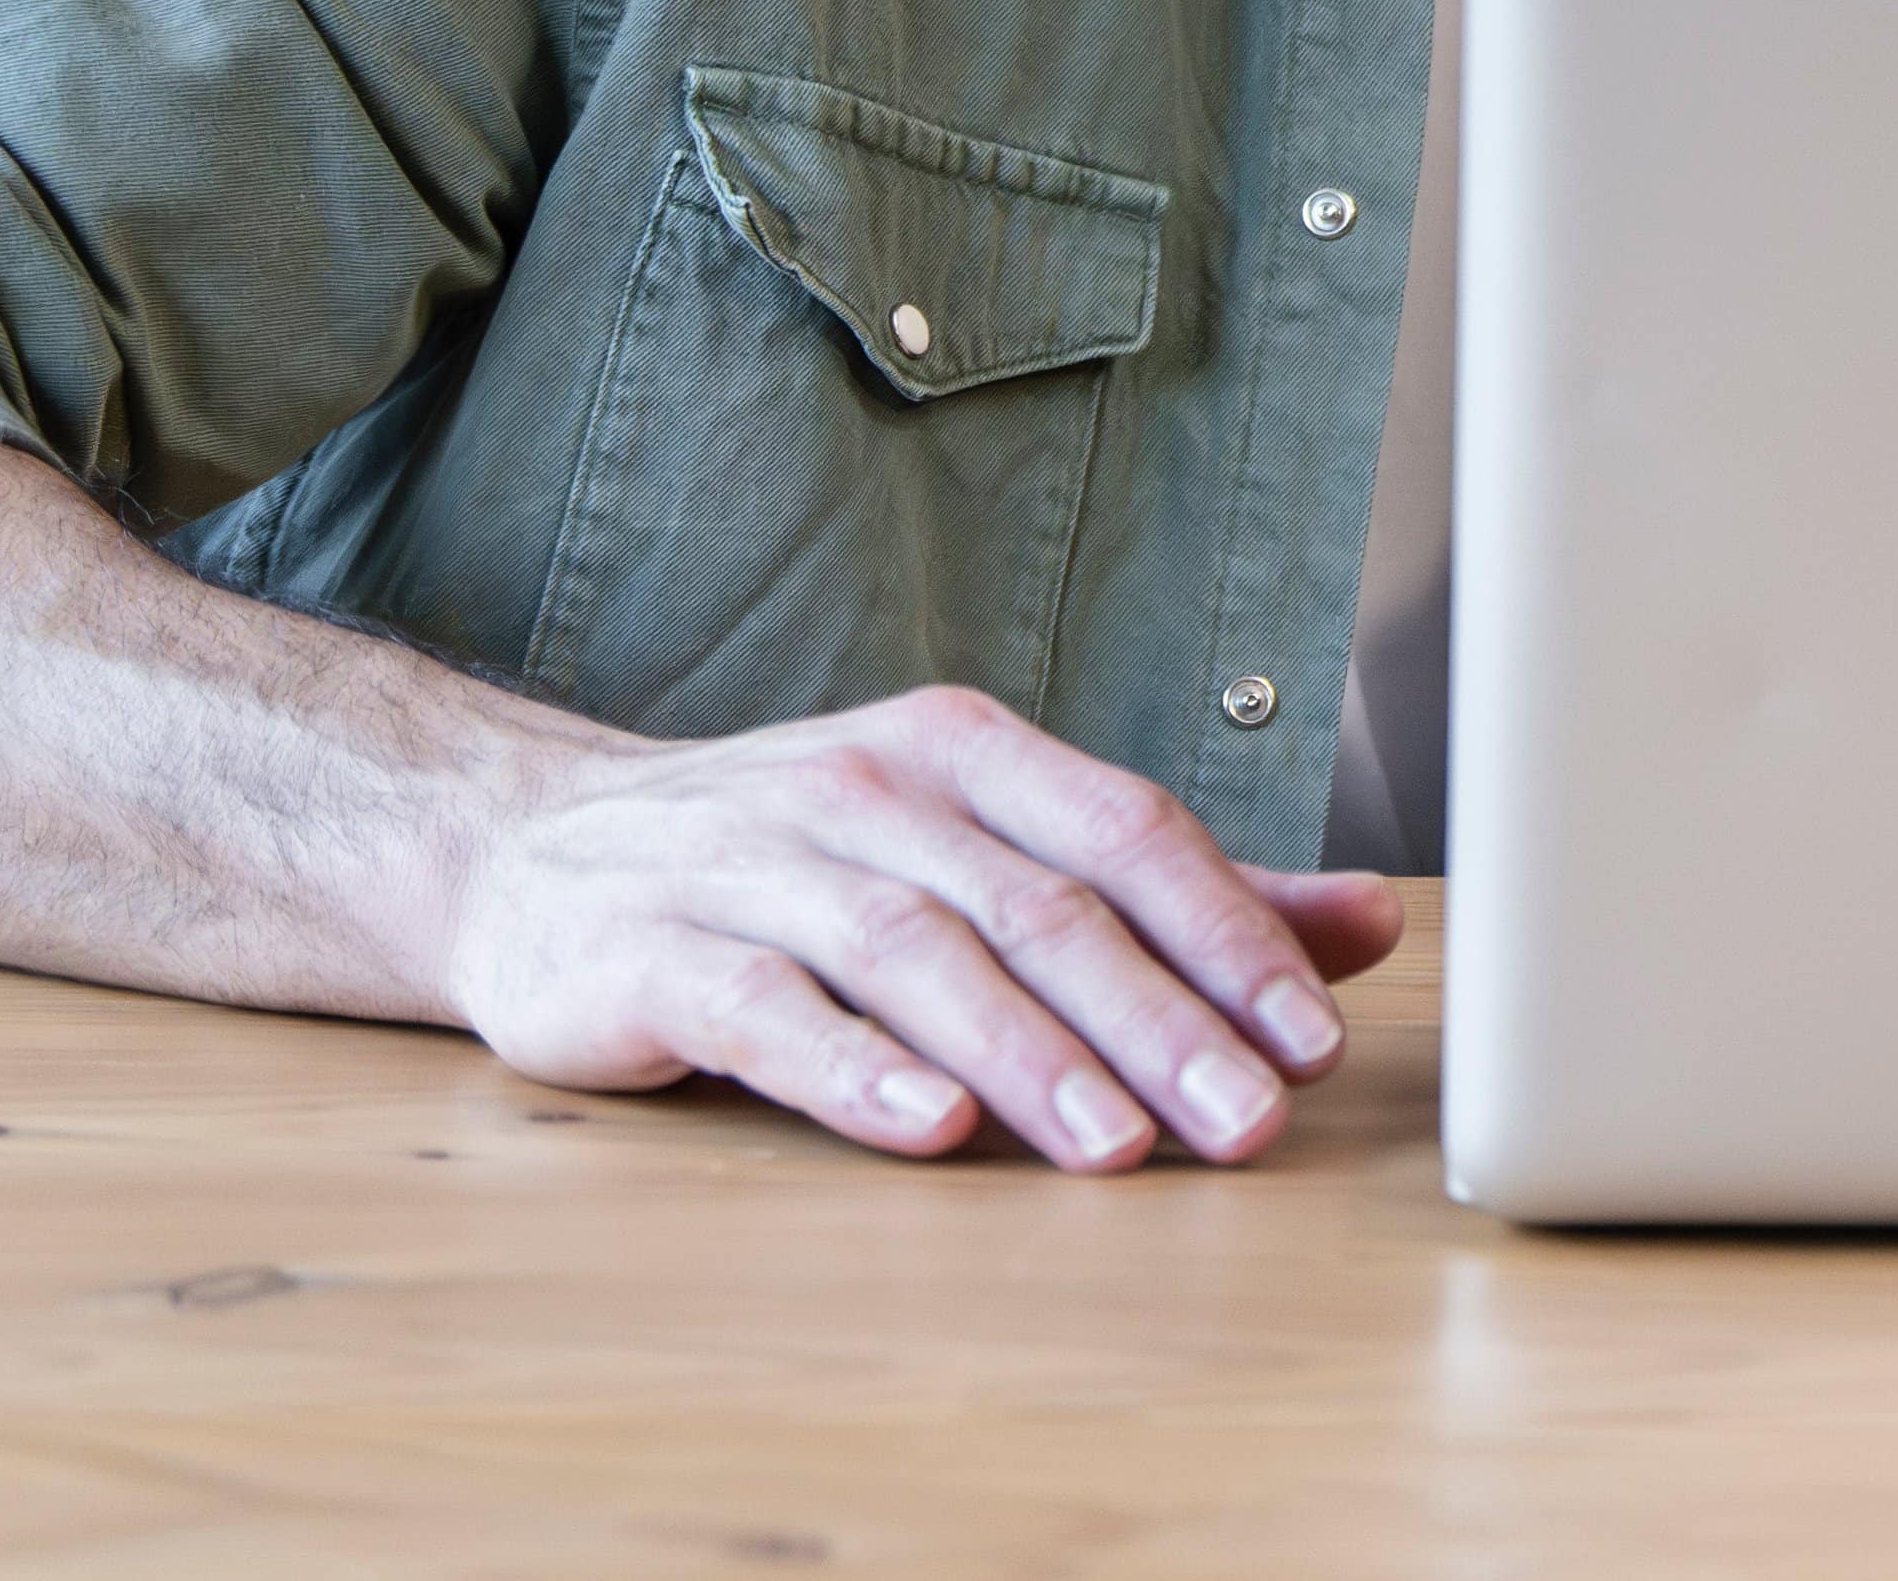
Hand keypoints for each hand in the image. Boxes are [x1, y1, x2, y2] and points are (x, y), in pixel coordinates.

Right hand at [434, 684, 1407, 1170]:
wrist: (531, 850)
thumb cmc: (796, 859)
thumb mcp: (979, 843)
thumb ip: (1167, 891)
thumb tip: (1366, 927)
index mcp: (963, 752)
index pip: (1127, 833)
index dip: (1228, 932)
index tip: (1312, 1036)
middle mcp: (867, 793)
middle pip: (1038, 906)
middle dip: (1159, 1018)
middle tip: (1250, 1119)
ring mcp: (753, 865)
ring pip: (916, 955)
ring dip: (1027, 1054)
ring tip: (1116, 1143)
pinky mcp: (651, 953)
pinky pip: (764, 1011)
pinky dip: (851, 1068)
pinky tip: (925, 1128)